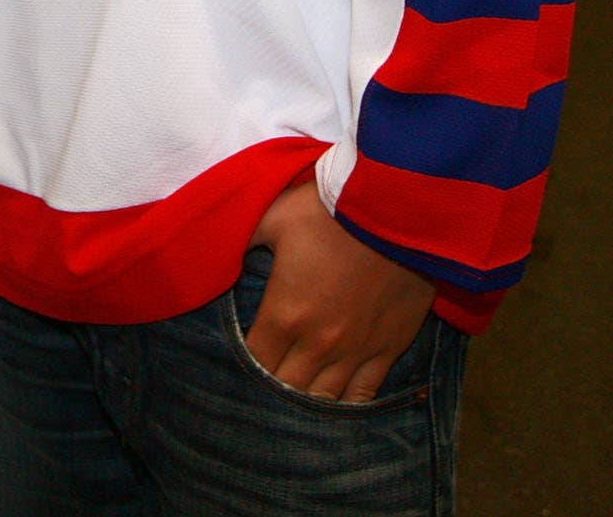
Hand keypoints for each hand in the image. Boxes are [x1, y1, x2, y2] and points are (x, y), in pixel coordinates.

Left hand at [242, 176, 435, 403]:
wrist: (397, 208)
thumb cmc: (330, 209)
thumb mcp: (272, 216)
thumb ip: (241, 240)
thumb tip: (215, 252)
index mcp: (284, 314)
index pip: (254, 362)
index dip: (243, 367)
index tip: (238, 362)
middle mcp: (318, 343)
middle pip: (286, 388)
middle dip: (271, 389)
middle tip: (264, 385)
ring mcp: (356, 350)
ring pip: (323, 398)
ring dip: (306, 402)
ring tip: (295, 402)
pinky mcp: (389, 347)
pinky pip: (365, 392)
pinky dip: (348, 403)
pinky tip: (335, 405)